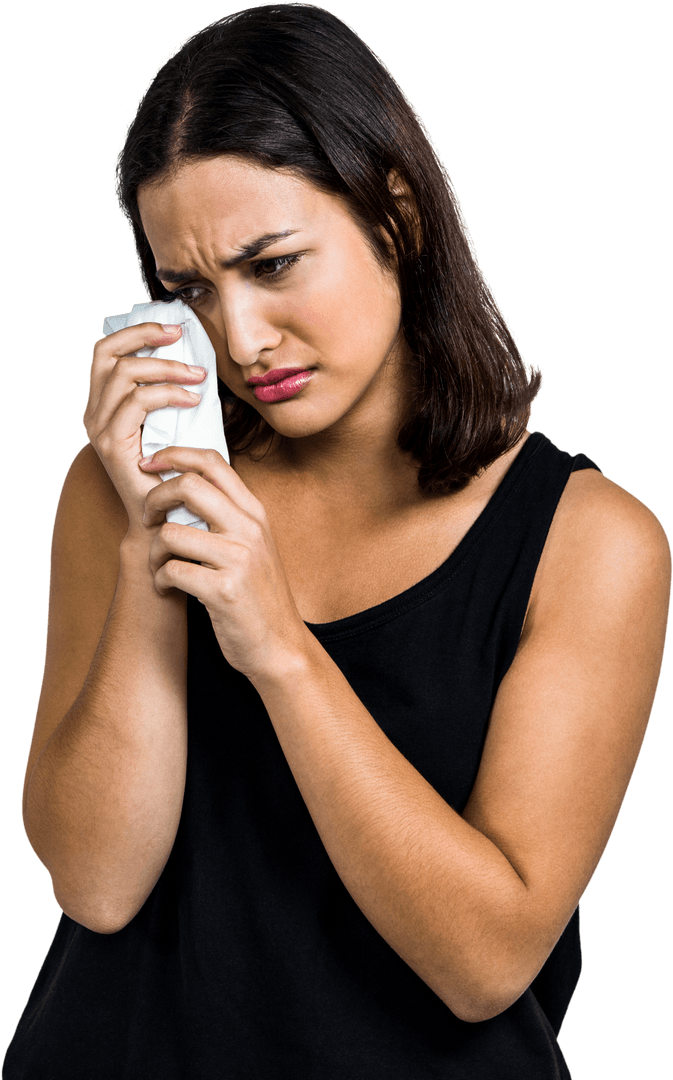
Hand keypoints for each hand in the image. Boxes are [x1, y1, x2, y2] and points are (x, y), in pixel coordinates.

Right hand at [83, 323, 206, 531]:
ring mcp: (99, 429)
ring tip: (198, 376)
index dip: (136, 332)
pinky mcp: (111, 444)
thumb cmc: (173, 471)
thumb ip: (171, 394)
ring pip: (125, 374)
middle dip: (144, 335)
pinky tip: (191, 399)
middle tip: (181, 335)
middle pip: (106, 353)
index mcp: (103, 404)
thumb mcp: (172, 423)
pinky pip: (137, 402)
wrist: (164, 517)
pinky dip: (168, 394)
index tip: (172, 329)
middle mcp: (94, 413)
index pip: (106, 352)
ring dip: (166, 368)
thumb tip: (197, 362)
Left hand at [140, 447, 311, 680]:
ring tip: (158, 566)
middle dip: (153, 499)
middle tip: (146, 519)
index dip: (173, 454)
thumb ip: (228, 515)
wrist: (280, 646)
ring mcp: (239, 559)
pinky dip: (159, 580)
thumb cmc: (258, 596)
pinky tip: (167, 589)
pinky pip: (172, 571)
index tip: (150, 465)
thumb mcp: (253, 546)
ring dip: (152, 551)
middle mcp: (249, 529)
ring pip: (170, 532)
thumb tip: (184, 484)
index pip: (212, 460)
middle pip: (187, 485)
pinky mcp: (224, 591)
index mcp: (254, 513)